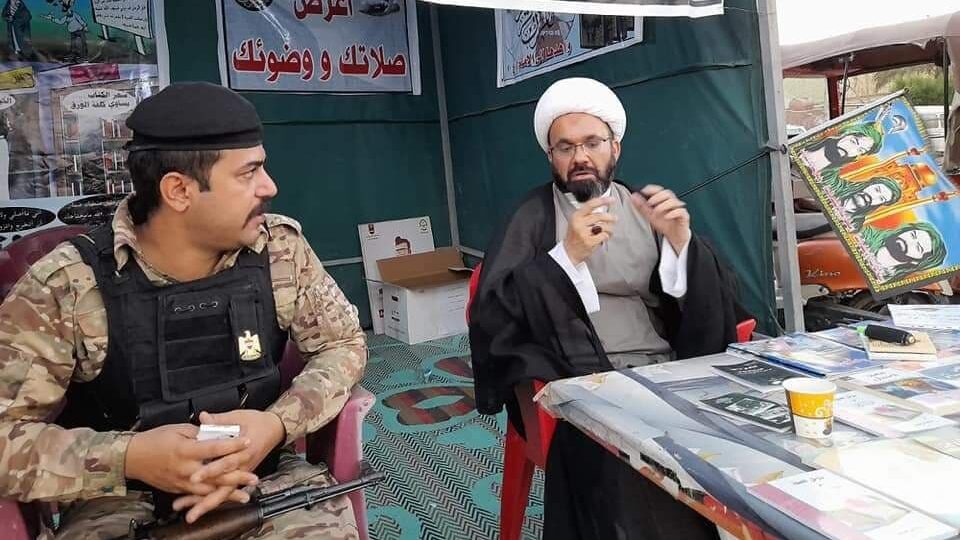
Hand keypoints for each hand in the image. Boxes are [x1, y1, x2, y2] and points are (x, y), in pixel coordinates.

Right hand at [124, 424, 256, 498]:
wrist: (132, 458)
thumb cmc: (154, 440)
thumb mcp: (177, 429)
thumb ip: (199, 432)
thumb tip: (216, 432)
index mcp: (186, 450)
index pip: (214, 448)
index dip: (232, 445)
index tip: (248, 442)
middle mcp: (185, 469)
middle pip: (216, 475)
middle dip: (237, 476)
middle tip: (254, 476)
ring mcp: (181, 482)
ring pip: (209, 490)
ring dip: (228, 493)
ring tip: (245, 494)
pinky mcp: (178, 490)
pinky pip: (198, 496)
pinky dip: (212, 498)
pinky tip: (224, 498)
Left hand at [173, 410, 285, 522]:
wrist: (275, 428)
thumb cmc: (258, 422)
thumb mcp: (239, 416)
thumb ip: (220, 420)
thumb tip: (203, 418)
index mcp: (245, 448)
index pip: (226, 462)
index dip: (210, 471)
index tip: (194, 477)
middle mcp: (245, 464)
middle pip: (226, 484)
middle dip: (207, 496)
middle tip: (190, 503)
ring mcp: (243, 472)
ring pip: (226, 492)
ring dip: (209, 503)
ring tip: (193, 513)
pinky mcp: (241, 475)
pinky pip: (227, 490)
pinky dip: (214, 499)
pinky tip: (201, 506)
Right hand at [563, 197, 616, 264]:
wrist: (569, 251)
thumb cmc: (575, 236)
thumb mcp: (577, 221)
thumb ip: (588, 214)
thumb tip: (603, 208)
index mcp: (576, 216)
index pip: (591, 205)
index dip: (603, 201)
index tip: (611, 200)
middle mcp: (579, 223)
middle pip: (599, 216)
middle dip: (610, 217)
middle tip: (614, 218)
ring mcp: (584, 233)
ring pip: (603, 226)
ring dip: (609, 228)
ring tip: (609, 230)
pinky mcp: (589, 242)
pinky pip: (604, 235)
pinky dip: (606, 236)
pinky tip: (604, 237)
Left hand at [632, 185, 690, 253]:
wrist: (674, 236)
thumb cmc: (664, 224)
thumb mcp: (650, 215)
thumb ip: (642, 206)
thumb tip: (634, 196)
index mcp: (664, 201)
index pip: (659, 190)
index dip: (652, 189)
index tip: (644, 191)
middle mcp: (672, 203)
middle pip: (668, 193)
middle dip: (657, 197)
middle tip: (650, 203)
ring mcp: (678, 209)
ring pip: (674, 201)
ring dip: (663, 205)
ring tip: (656, 211)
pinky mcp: (684, 217)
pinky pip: (681, 212)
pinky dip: (673, 213)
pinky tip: (667, 216)